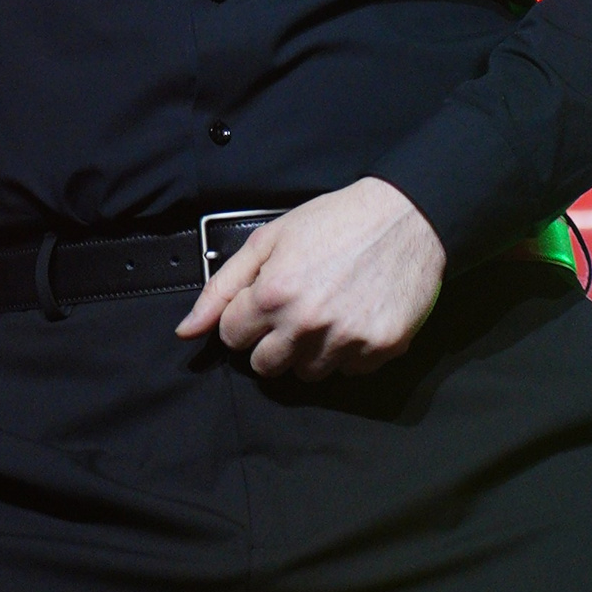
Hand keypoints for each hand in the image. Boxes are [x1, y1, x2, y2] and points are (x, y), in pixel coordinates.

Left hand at [175, 178, 445, 381]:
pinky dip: (348, 351)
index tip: (260, 304)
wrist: (405, 218)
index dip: (242, 319)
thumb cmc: (334, 222)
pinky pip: (349, 371)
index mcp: (273, 295)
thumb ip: (221, 287)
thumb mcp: (268, 241)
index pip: (231, 337)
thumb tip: (186, 331)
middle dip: (270, 342)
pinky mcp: (381, 349)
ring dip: (309, 350)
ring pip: (307, 373)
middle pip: (265, 366)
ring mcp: (346, 340)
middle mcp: (307, 324)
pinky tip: (353, 317)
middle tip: (291, 312)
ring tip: (325, 313)